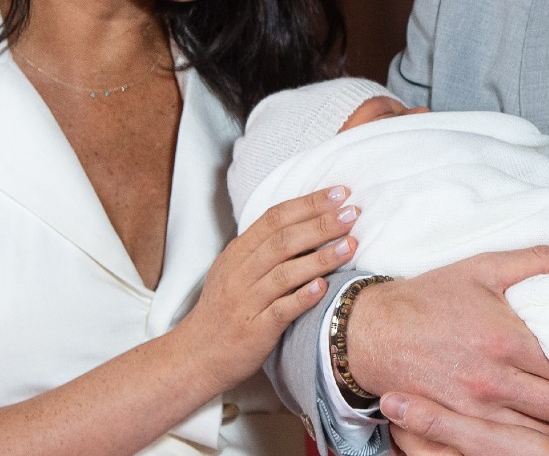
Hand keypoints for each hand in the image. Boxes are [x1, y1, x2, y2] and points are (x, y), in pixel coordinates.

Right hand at [182, 186, 356, 392]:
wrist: (195, 355)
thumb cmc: (224, 310)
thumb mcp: (236, 270)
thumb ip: (266, 248)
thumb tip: (311, 224)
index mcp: (237, 252)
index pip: (275, 218)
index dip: (309, 203)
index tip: (340, 193)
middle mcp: (240, 273)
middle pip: (283, 240)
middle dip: (321, 224)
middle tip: (353, 212)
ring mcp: (246, 302)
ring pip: (285, 273)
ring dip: (321, 257)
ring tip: (351, 244)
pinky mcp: (254, 331)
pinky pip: (280, 311)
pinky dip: (302, 297)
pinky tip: (324, 287)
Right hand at [347, 245, 548, 451]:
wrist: (373, 332)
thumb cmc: (429, 297)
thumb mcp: (484, 268)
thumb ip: (540, 261)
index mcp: (507, 339)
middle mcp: (495, 380)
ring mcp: (478, 410)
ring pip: (544, 438)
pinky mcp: (462, 426)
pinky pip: (512, 449)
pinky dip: (540, 449)